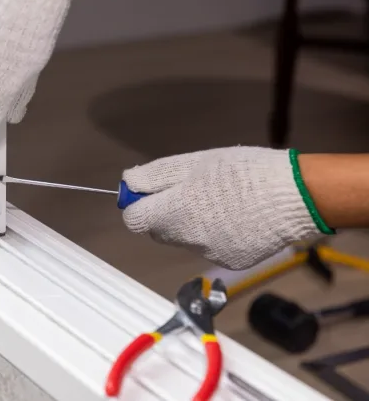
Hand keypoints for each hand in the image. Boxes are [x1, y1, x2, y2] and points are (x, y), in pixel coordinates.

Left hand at [121, 147, 331, 269]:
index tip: (148, 192)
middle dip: (165, 213)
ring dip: (189, 223)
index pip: (134, 220)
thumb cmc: (242, 171)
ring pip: (184, 239)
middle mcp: (187, 239)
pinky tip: (236, 217)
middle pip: (159, 230)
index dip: (138, 204)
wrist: (296, 195)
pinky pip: (209, 247)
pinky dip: (214, 234)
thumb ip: (156, 176)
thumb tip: (128, 184)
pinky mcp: (230, 261)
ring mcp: (209, 254)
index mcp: (174, 213)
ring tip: (219, 201)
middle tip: (190, 191)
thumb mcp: (194, 163)